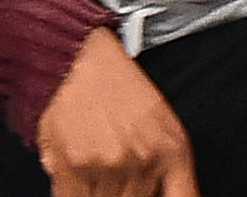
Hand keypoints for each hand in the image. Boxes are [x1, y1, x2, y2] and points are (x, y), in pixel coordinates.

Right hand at [35, 28, 199, 196]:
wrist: (82, 62)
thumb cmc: (121, 91)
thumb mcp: (163, 125)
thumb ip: (168, 170)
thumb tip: (164, 195)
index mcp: (173, 150)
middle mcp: (145, 159)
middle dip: (132, 193)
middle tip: (120, 179)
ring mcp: (109, 165)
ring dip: (102, 194)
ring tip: (99, 173)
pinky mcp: (74, 167)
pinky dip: (76, 195)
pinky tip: (79, 181)